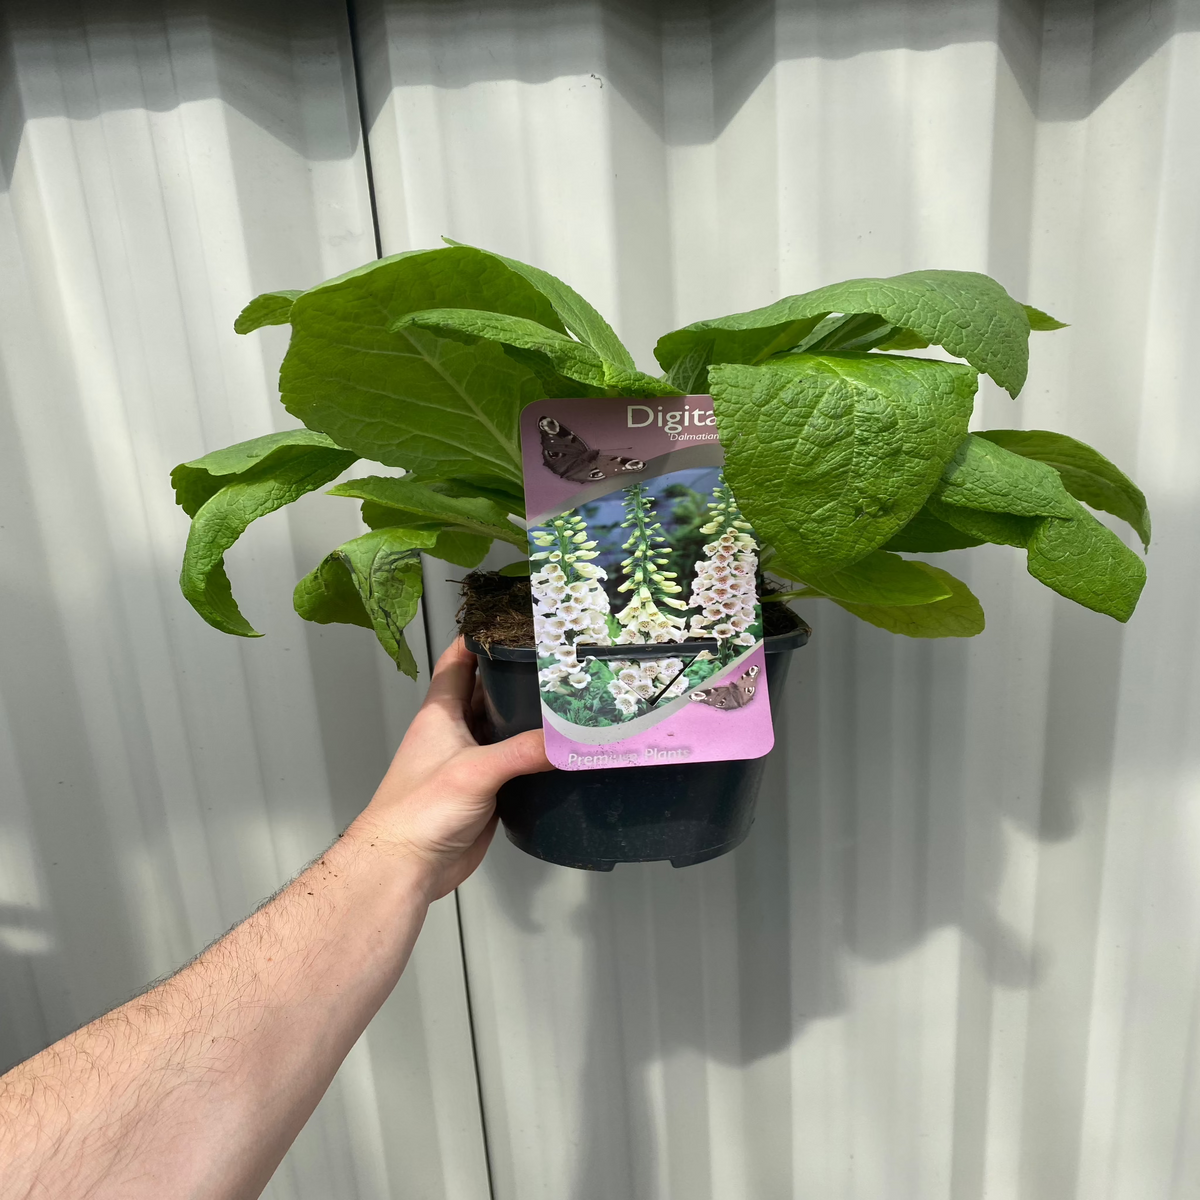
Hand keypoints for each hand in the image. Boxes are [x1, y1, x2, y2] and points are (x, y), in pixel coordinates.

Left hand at [356, 637, 551, 898]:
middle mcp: (456, 732)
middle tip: (558, 659)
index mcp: (441, 713)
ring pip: (504, 729)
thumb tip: (573, 739)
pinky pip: (515, 765)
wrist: (406, 867)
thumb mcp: (475, 770)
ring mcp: (471, 762)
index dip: (481, 637)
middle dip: (518, 676)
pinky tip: (563, 749)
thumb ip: (524, 751)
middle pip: (489, 692)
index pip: (459, 660)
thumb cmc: (421, 810)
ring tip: (570, 697)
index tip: (514, 620)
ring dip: (530, 717)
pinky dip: (535, 756)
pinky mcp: (486, 791)